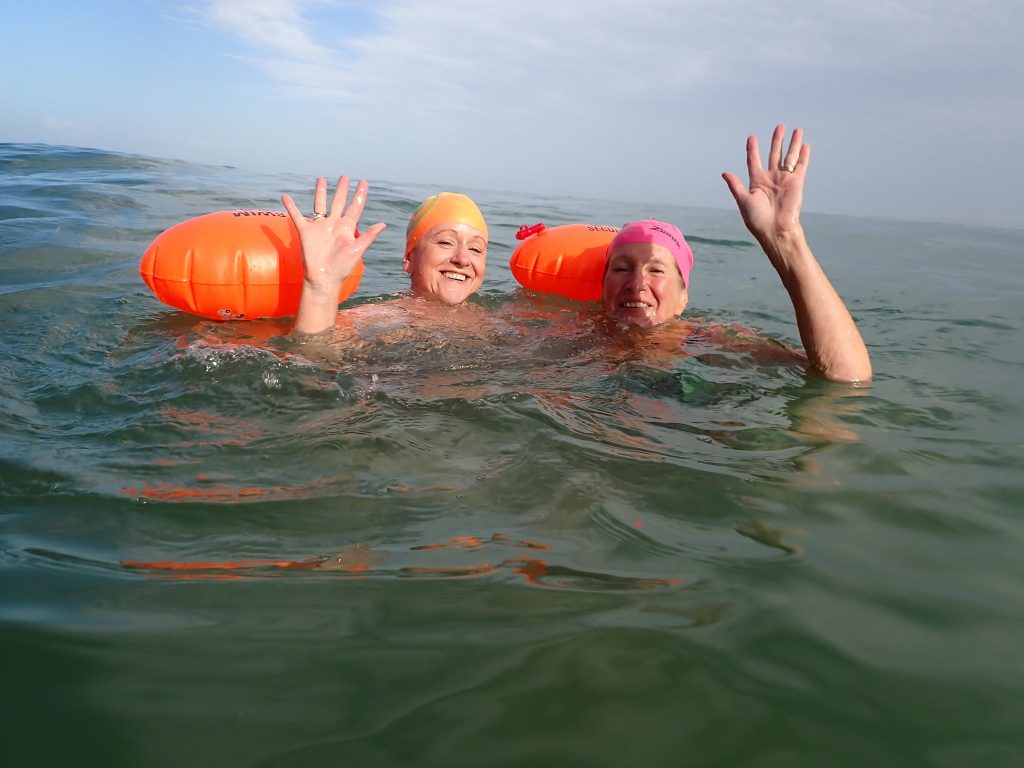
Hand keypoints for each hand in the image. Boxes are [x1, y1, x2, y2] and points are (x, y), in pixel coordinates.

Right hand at [281, 176, 385, 297]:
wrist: (324, 278)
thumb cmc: (342, 267)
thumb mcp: (357, 250)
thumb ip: (368, 236)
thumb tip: (382, 224)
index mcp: (348, 228)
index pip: (355, 207)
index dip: (360, 195)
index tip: (363, 182)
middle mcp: (334, 224)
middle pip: (338, 202)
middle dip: (342, 190)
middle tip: (345, 177)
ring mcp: (320, 227)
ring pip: (320, 205)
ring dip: (320, 192)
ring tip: (321, 179)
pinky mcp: (306, 231)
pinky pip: (297, 216)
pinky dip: (291, 207)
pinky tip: (285, 196)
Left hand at [723, 125, 807, 244]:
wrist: (775, 230)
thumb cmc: (757, 219)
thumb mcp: (743, 201)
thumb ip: (735, 185)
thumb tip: (725, 173)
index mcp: (757, 182)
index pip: (754, 161)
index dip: (753, 149)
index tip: (752, 137)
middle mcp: (771, 178)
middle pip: (774, 154)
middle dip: (777, 140)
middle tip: (779, 126)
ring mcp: (784, 179)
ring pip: (789, 157)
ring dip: (793, 143)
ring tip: (797, 130)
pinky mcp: (796, 183)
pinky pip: (800, 166)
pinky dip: (803, 156)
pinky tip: (805, 145)